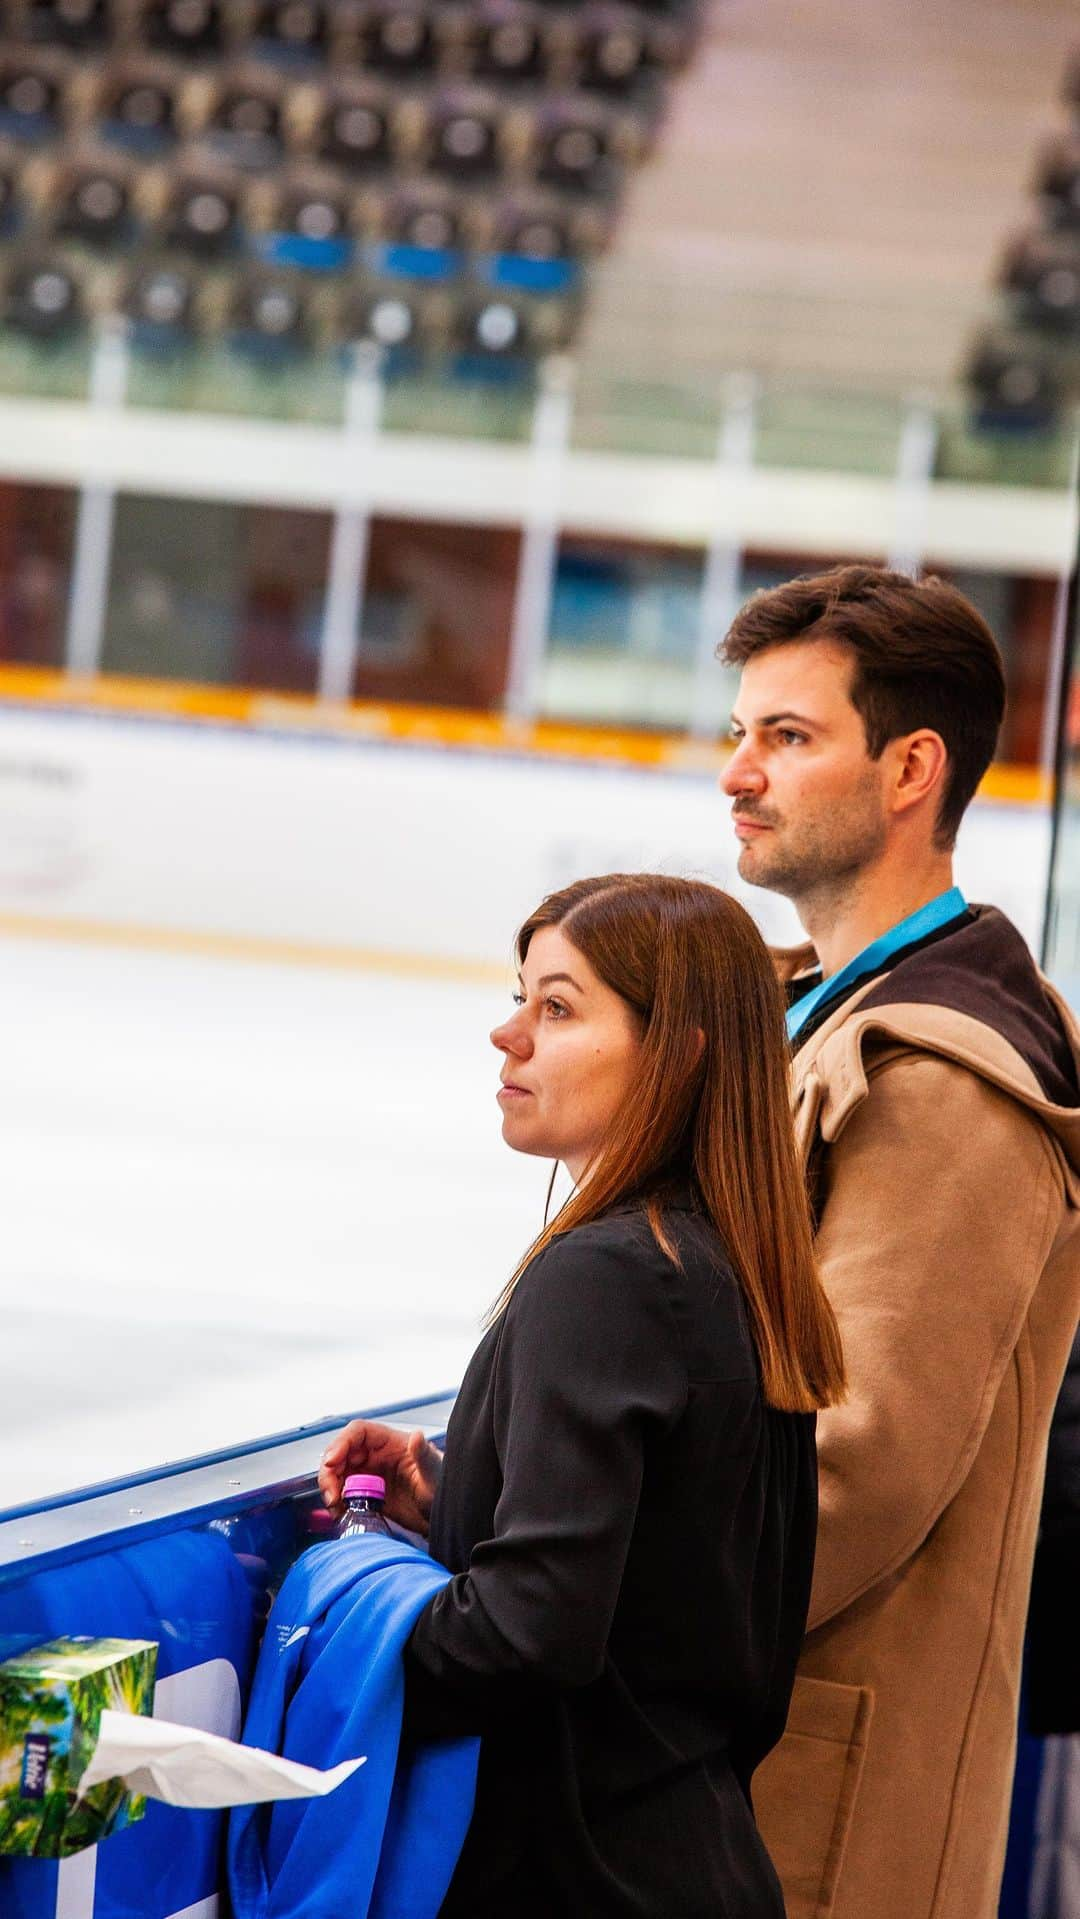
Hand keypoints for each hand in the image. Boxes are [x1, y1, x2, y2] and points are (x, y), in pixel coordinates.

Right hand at [318, 1420, 442, 1536]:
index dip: (341, 1443)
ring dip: (330, 1490)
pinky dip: (337, 1504)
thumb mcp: (434, 1471)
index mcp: (390, 1442)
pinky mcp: (367, 1495)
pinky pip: (343, 1494)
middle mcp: (376, 1456)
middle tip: (332, 1495)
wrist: (444, 1518)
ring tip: (337, 1508)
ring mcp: (369, 1476)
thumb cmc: (443, 1487)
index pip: (357, 1432)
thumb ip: (424, 1455)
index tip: (331, 1462)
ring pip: (338, 1475)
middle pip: (341, 1454)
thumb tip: (416, 1436)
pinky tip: (342, 1514)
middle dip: (329, 1472)